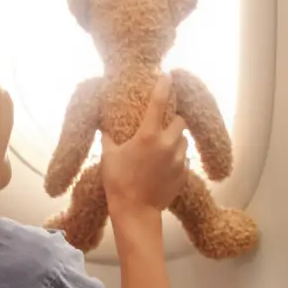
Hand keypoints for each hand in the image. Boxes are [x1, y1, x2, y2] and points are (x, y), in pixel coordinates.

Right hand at [100, 75, 188, 215]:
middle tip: (163, 125)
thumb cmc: (118, 183)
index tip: (167, 76)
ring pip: (183, 141)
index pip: (159, 102)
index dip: (164, 85)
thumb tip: (103, 126)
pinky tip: (164, 166)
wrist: (136, 212)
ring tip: (162, 148)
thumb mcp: (108, 156)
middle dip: (173, 120)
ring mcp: (178, 160)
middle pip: (180, 121)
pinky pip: (184, 160)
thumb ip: (108, 138)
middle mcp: (167, 144)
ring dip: (175, 140)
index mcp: (148, 135)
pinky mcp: (183, 174)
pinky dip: (176, 158)